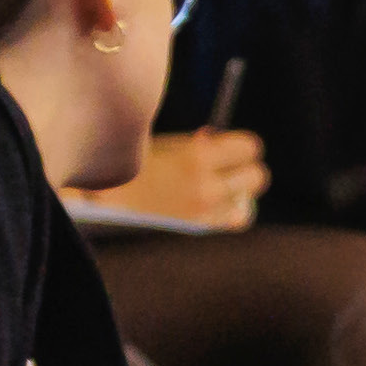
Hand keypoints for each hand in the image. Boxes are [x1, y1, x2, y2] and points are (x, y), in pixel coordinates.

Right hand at [70, 127, 270, 230]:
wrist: (107, 196)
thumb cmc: (139, 163)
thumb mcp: (170, 143)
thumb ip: (200, 143)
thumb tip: (218, 138)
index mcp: (197, 155)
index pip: (250, 147)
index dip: (244, 146)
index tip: (232, 146)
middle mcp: (205, 186)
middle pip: (257, 177)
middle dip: (246, 169)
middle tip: (230, 167)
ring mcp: (203, 211)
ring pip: (248, 204)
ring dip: (240, 193)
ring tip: (221, 187)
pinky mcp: (197, 227)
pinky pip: (234, 220)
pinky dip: (231, 211)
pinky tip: (217, 204)